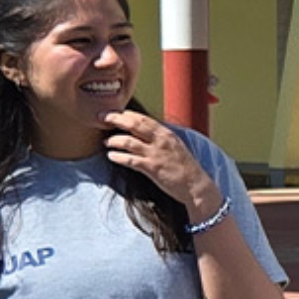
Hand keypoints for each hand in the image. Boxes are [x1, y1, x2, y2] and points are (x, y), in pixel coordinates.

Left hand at [101, 110, 219, 218]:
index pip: (143, 118)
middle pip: (133, 124)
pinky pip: (130, 160)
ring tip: (106, 142)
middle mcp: (161, 141)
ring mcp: (156, 154)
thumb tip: (143, 133)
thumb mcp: (175, 146)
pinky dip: (118, 157)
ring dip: (114, 140)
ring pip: (128, 141)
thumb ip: (160, 138)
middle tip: (102, 117)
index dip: (126, 114)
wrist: (196, 185)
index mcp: (166, 134)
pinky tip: (111, 156)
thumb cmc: (185, 167)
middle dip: (115, 119)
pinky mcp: (152, 168)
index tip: (115, 113)